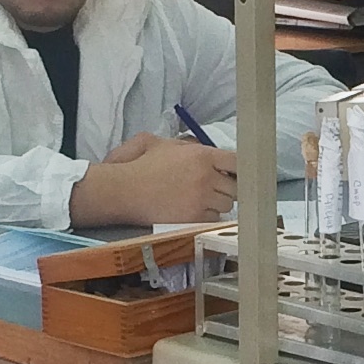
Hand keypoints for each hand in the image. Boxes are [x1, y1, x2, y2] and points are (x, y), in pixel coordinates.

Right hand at [70, 134, 238, 226]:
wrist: (125, 190)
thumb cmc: (141, 165)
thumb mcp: (162, 143)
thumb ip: (186, 145)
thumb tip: (200, 148)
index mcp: (202, 155)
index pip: (237, 162)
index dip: (238, 170)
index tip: (234, 175)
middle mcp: (206, 176)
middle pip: (235, 187)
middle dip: (228, 189)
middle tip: (217, 190)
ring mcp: (202, 198)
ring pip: (226, 205)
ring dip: (219, 204)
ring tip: (203, 201)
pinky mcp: (194, 217)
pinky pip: (214, 219)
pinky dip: (208, 217)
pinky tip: (195, 211)